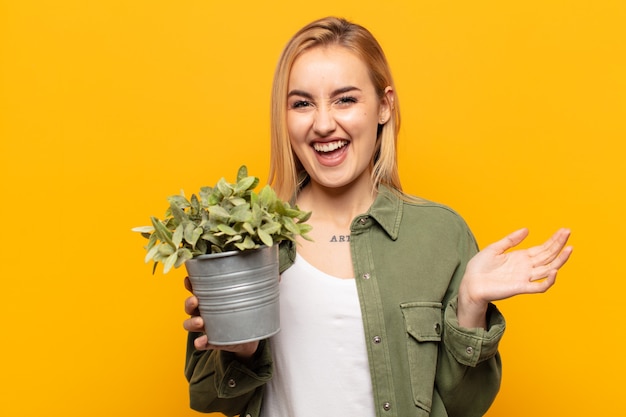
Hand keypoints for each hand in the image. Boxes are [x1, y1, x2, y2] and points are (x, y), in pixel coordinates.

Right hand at [182, 277, 259, 359]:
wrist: (251, 338)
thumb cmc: (248, 311)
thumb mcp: (253, 298)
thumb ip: (262, 287)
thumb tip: (277, 276)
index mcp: (212, 297)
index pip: (196, 287)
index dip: (190, 283)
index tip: (189, 279)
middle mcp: (205, 311)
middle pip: (189, 305)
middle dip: (189, 302)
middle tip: (196, 301)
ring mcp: (206, 327)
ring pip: (190, 324)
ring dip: (192, 322)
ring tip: (201, 322)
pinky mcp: (212, 342)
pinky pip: (201, 343)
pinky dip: (200, 343)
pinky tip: (202, 341)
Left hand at [458, 228, 572, 327]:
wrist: (470, 283)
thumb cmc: (479, 267)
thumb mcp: (495, 248)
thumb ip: (511, 239)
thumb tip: (527, 229)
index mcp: (521, 258)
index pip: (543, 248)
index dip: (554, 240)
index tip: (564, 230)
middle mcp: (526, 267)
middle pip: (548, 256)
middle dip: (559, 244)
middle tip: (568, 232)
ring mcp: (524, 277)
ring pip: (548, 269)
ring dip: (560, 260)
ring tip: (569, 249)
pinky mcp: (520, 287)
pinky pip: (538, 287)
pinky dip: (548, 281)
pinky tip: (554, 270)